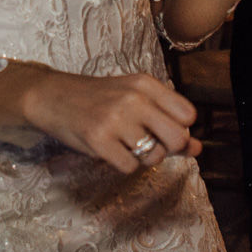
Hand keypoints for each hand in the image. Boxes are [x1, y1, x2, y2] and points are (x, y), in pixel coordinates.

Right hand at [21, 70, 201, 172]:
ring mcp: (116, 120)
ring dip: (142, 158)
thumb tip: (198, 148)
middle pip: (178, 138)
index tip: (161, 128)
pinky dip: (122, 164)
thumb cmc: (98, 99)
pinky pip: (129, 167)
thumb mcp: (134, 99)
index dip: (180, 128)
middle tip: (148, 143)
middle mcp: (134, 99)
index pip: (188, 114)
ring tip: (123, 143)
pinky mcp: (99, 140)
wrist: (53, 97)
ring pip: (154, 156)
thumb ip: (167, 122)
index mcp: (145, 84)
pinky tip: (110, 149)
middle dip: (167, 148)